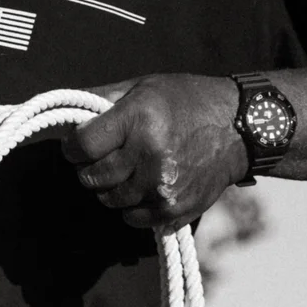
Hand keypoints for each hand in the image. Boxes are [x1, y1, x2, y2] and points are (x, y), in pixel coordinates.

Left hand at [60, 74, 246, 230]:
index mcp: (139, 120)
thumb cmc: (187, 101)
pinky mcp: (175, 210)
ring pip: (109, 200)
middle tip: (103, 157)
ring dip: (110, 188)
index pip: (82, 146)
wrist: (240, 127)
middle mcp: (150, 155)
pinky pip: (132, 219)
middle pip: (92, 177)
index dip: (73, 147)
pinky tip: (143, 186)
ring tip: (126, 169)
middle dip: (90, 167)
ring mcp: (164, 187)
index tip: (77, 145)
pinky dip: (131, 206)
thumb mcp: (142, 87)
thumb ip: (101, 100)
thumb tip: (65, 113)